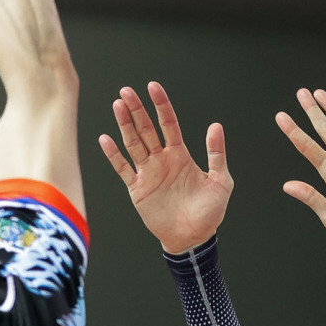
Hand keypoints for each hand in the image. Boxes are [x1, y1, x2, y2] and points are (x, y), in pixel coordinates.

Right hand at [99, 82, 232, 254]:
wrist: (194, 238)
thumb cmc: (210, 212)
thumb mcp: (220, 181)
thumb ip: (216, 154)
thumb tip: (216, 126)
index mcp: (180, 155)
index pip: (168, 124)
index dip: (161, 105)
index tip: (153, 87)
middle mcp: (162, 160)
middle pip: (146, 129)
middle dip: (137, 110)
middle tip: (126, 91)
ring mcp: (148, 173)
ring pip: (133, 144)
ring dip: (124, 125)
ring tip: (117, 106)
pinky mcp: (138, 189)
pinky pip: (123, 169)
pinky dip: (114, 155)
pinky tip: (105, 139)